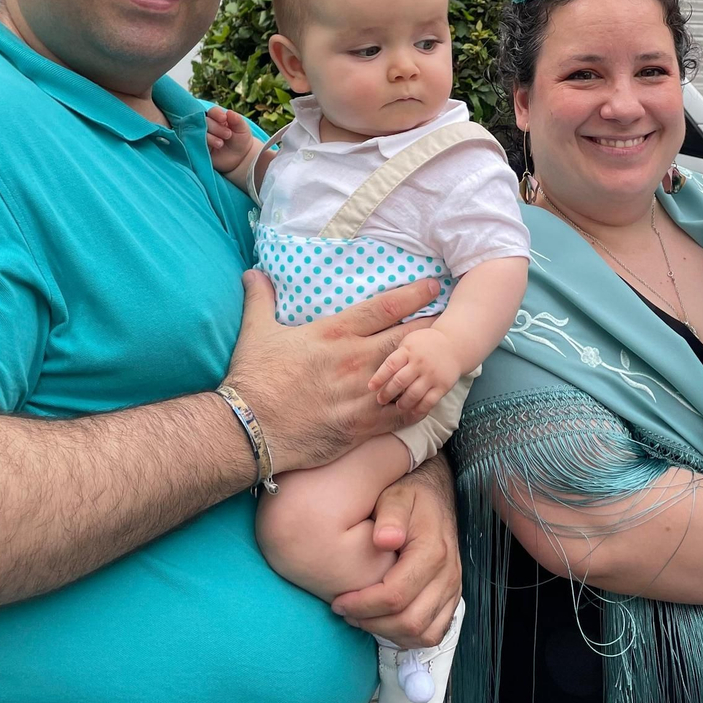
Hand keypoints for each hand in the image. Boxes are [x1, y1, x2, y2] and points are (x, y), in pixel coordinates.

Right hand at [204, 106, 261, 186]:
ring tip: (221, 144)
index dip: (216, 114)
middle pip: (205, 121)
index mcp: (219, 118)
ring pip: (199, 131)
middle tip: (228, 135)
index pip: (213, 111)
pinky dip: (203, 144)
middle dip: (216, 127)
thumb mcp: (242, 129)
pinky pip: (195, 143)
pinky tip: (213, 147)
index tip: (224, 118)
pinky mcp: (200, 147)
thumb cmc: (241, 140)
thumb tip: (229, 112)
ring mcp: (203, 136)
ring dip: (210, 137)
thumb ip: (237, 120)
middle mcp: (209, 126)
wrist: (240, 158)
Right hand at [224, 272, 438, 473]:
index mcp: (334, 333)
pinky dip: (420, 402)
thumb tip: (252, 271)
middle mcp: (355, 360)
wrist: (250, 430)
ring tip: (449, 356)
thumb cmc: (254, 380)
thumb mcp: (256, 332)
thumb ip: (261, 300)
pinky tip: (433, 397)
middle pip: (408, 337)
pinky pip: (402, 412)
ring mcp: (362, 394)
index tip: (433, 286)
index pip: (385, 308)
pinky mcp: (363, 425)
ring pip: (410, 373)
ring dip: (430, 364)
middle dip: (432, 327)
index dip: (413, 295)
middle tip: (452, 318)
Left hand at [330, 455, 460, 647]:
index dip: (363, 605)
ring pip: (422, 633)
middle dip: (372, 623)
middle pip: (409, 621)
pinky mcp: (452, 597)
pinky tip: (384, 622)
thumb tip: (383, 540)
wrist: (434, 494)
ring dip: (388, 632)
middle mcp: (448, 574)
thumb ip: (390, 515)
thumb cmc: (409, 495)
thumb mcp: (396, 494)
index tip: (338, 602)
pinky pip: (433, 632)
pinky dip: (407, 636)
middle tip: (345, 612)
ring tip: (361, 617)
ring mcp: (453, 588)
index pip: (396, 595)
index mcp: (432, 551)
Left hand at [370, 327, 461, 416]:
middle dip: (387, 393)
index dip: (379, 378)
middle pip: (400, 381)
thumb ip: (395, 356)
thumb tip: (375, 374)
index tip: (371, 387)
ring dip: (403, 403)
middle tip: (380, 400)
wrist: (455, 344)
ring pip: (414, 394)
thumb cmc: (425, 344)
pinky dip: (420, 409)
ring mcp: (432, 375)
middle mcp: (420, 363)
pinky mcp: (443, 386)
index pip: (390, 365)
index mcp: (409, 350)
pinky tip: (413, 412)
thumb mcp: (408, 341)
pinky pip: (429, 401)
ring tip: (398, 406)